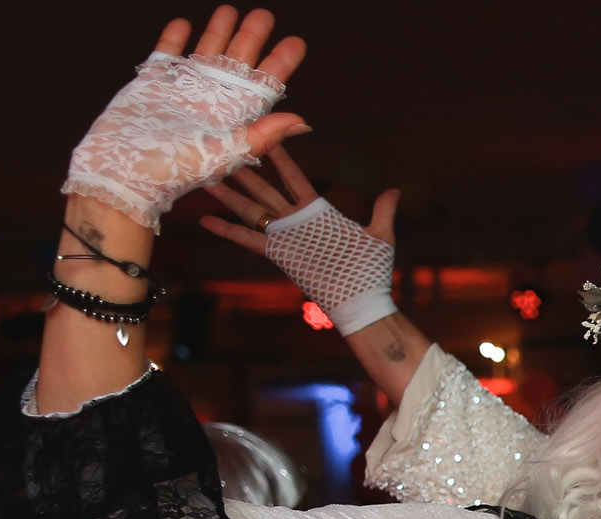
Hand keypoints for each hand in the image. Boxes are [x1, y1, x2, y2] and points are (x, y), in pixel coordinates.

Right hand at [63, 9, 309, 231]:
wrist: (124, 171)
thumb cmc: (177, 169)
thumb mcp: (227, 153)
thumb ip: (263, 135)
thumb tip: (302, 122)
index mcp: (234, 117)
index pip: (264, 86)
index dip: (279, 63)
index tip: (296, 42)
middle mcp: (211, 101)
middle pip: (237, 63)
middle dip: (251, 38)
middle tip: (264, 15)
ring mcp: (181, 91)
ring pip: (205, 55)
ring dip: (218, 33)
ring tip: (230, 10)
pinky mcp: (151, 84)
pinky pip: (166, 56)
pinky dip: (174, 39)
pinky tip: (184, 23)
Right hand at [200, 146, 397, 255]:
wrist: (362, 301)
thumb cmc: (370, 271)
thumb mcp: (379, 235)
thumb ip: (382, 211)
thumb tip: (395, 191)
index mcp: (318, 212)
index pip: (294, 178)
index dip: (280, 158)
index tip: (267, 136)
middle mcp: (297, 222)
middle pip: (265, 190)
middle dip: (244, 172)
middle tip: (224, 152)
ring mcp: (285, 237)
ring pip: (251, 210)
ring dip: (228, 195)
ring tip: (205, 176)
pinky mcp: (278, 254)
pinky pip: (248, 239)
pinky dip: (226, 230)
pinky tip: (205, 220)